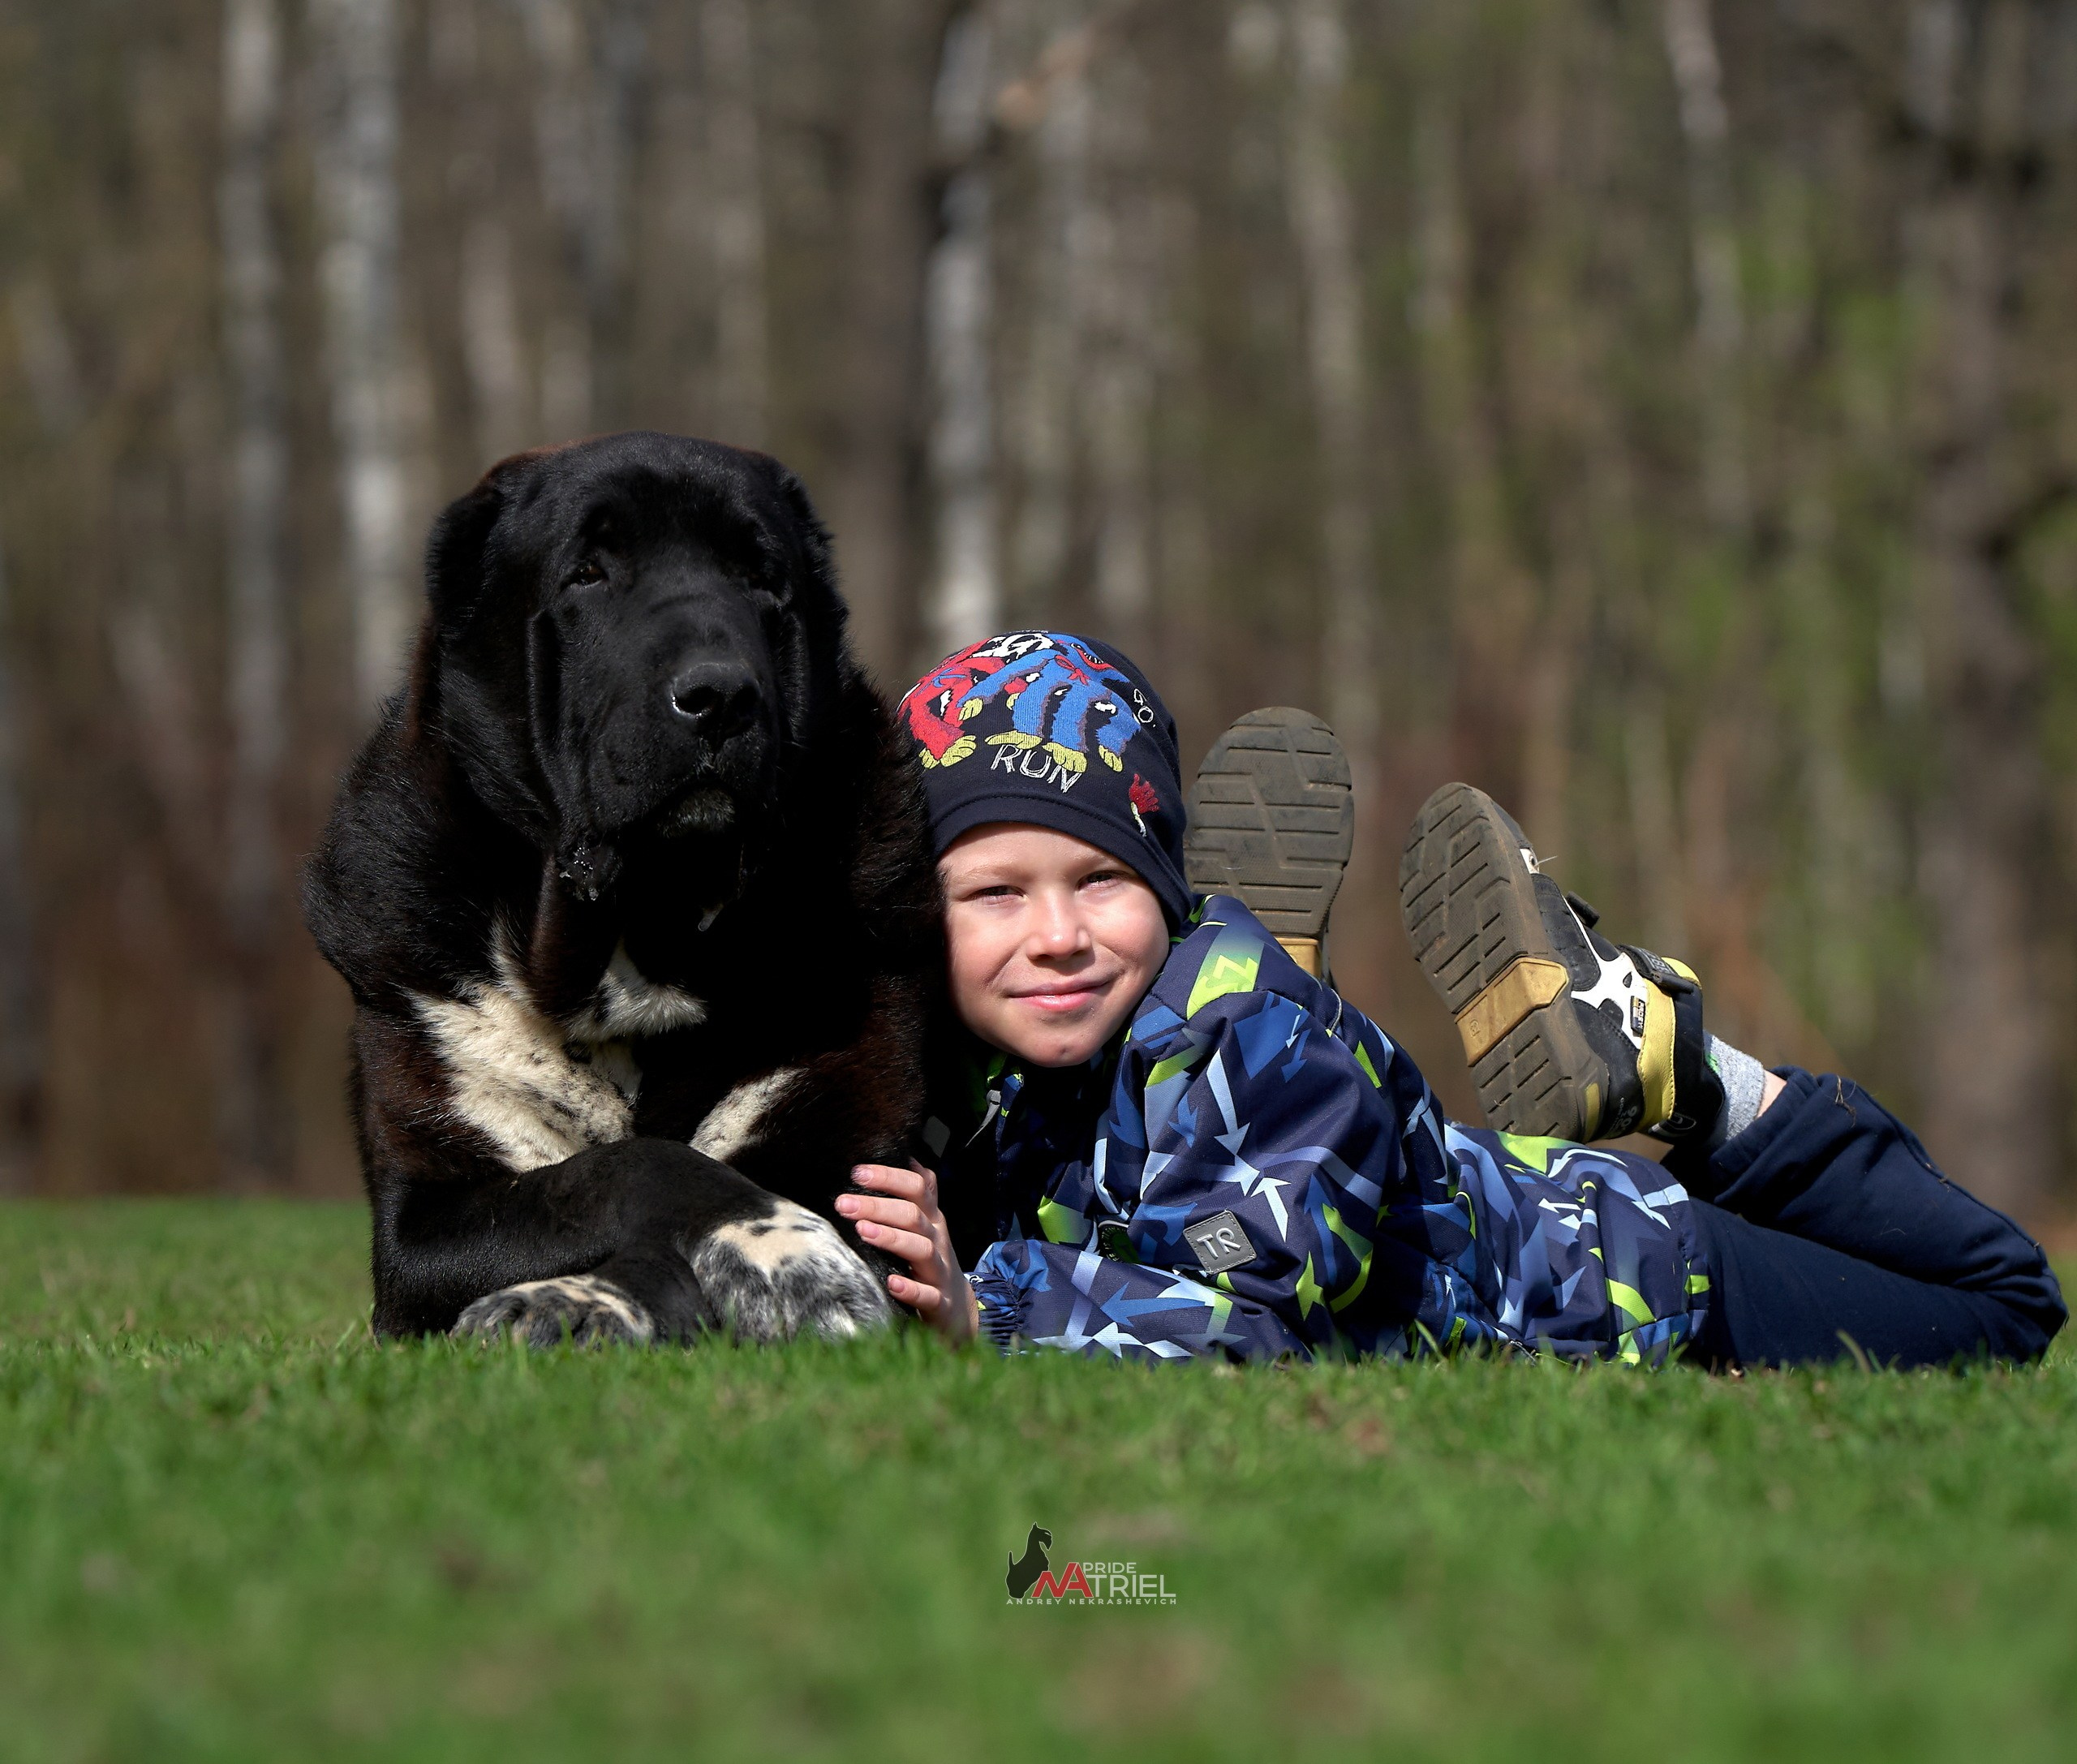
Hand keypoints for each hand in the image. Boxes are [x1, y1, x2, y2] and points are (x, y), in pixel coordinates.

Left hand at [837, 1161, 979, 1343]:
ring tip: (862, 1231)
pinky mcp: (940, 1301)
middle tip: (843, 1203)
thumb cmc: (928, 1262)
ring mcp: (939, 1270)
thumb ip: (910, 1196)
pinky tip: (891, 1283)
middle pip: (912, 1214)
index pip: (916, 1186)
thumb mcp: (923, 1225)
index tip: (857, 1173)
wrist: (957, 1309)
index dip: (889, 1176)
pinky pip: (928, 1294)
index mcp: (930, 1218)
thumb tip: (888, 1159)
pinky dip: (911, 1288)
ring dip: (892, 1237)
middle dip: (877, 1206)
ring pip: (922, 1248)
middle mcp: (936, 1239)